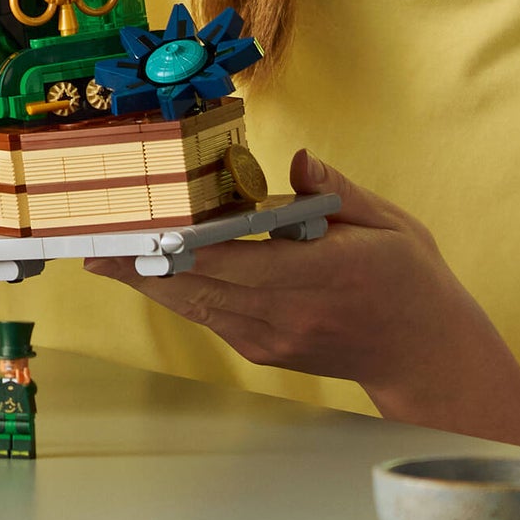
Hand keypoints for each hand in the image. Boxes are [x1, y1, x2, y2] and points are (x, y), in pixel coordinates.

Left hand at [85, 149, 519, 449]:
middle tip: (92, 243)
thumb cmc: (410, 281)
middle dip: (143, 264)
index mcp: (323, 274)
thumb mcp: (391, 225)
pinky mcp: (264, 350)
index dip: (185, 247)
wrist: (427, 358)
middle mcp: (289, 313)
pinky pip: (209, 317)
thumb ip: (339, 192)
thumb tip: (299, 161)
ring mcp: (272, 338)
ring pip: (196, 306)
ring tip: (99, 255)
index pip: (241, 261)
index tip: (143, 229)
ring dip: (147, 280)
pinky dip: (175, 292)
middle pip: (201, 287)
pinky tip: (145, 271)